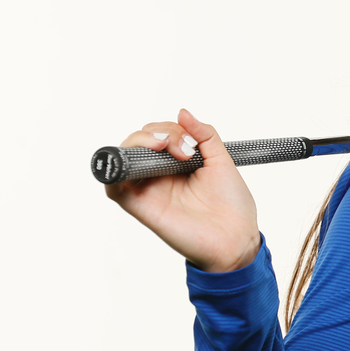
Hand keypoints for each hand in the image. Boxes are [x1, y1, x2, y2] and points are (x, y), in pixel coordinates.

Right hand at [105, 109, 260, 271]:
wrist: (236, 238)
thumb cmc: (232, 206)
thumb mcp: (221, 160)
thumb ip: (204, 134)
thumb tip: (182, 112)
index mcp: (177, 164)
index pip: (158, 134)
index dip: (169, 129)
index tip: (192, 141)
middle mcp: (159, 175)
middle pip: (139, 141)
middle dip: (158, 132)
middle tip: (183, 148)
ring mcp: (147, 189)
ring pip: (123, 157)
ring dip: (138, 142)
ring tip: (163, 146)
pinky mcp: (139, 206)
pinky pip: (113, 186)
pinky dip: (116, 170)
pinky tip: (141, 161)